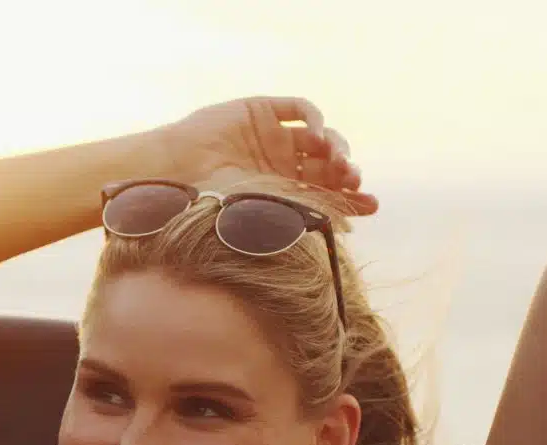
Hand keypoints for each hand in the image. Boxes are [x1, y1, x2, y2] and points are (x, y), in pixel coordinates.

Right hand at [161, 96, 378, 213]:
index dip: (351, 199)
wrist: (175, 170)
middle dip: (346, 172)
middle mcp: (282, 162)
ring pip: (319, 137)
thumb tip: (347, 233)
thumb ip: (300, 219)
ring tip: (338, 161)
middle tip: (353, 181)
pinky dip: (316, 118)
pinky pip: (300, 109)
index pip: (326, 193)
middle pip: (328, 165)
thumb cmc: (210, 202)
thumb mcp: (262, 215)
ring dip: (336, 146)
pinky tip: (318, 136)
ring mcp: (273, 135)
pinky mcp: (262, 110)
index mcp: (282, 190)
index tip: (371, 205)